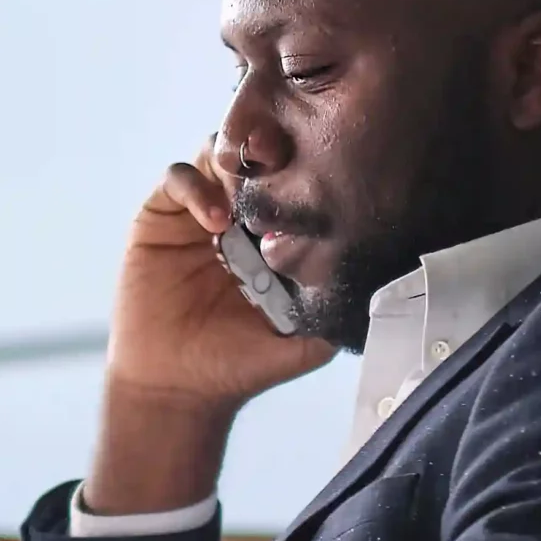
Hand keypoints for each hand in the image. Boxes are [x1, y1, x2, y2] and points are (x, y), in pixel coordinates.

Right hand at [104, 141, 335, 409]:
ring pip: (216, 154)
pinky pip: (176, 177)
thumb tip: (381, 280)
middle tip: (282, 172)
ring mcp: (197, 212)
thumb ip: (338, 310)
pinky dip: (196, 188)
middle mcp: (237, 215)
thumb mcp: (307, 341)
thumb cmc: (241, 364)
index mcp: (275, 236)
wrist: (179, 387)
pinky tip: (214, 220)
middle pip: (255, 156)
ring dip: (234, 166)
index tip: (320, 179)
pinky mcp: (160, 217)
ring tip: (246, 198)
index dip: (305, 170)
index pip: (292, 180)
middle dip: (269, 155)